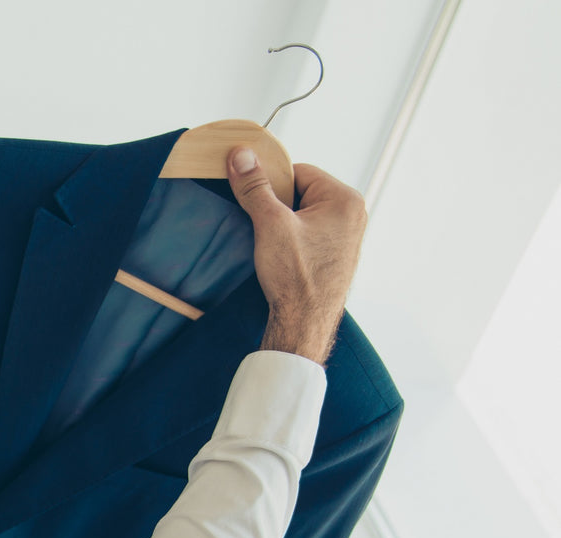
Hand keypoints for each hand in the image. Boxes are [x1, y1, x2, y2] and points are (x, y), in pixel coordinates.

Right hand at [226, 147, 367, 365]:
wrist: (304, 324)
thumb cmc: (296, 277)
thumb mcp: (270, 224)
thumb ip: (255, 187)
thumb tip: (242, 156)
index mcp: (345, 199)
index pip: (298, 172)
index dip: (272, 186)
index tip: (258, 203)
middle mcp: (353, 214)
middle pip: (301, 192)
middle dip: (278, 207)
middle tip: (267, 230)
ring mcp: (346, 236)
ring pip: (303, 214)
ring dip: (283, 225)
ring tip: (276, 247)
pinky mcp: (336, 254)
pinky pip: (309, 233)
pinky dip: (291, 240)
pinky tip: (283, 258)